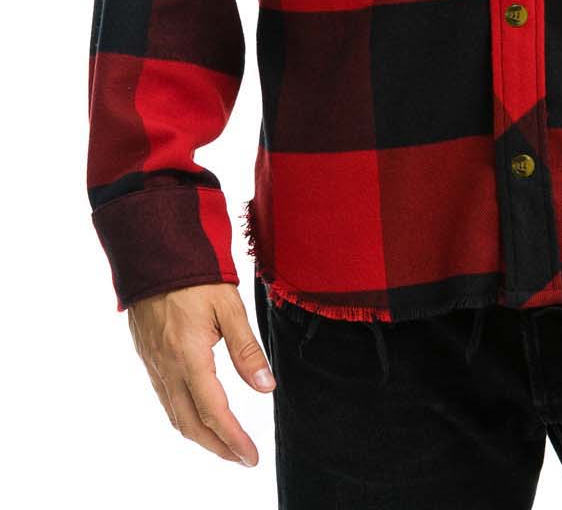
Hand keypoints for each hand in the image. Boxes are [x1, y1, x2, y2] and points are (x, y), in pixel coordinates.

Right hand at [127, 282, 276, 465]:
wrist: (152, 251)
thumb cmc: (195, 272)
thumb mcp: (229, 305)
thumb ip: (246, 349)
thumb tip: (265, 388)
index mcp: (189, 356)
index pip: (213, 412)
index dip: (233, 439)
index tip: (251, 457)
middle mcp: (167, 366)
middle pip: (190, 424)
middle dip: (217, 447)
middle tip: (242, 457)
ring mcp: (153, 363)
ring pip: (174, 415)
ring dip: (199, 436)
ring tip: (224, 444)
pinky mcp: (148, 356)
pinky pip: (164, 398)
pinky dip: (183, 417)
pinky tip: (197, 414)